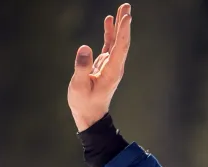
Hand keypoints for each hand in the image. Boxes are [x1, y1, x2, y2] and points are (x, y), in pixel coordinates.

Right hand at [68, 4, 132, 131]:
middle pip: (122, 41)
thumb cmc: (84, 103)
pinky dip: (110, 33)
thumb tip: (84, 47)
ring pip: (117, 41)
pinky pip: (110, 45)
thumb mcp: (79, 86)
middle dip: (125, 24)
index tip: (127, 17)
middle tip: (127, 6)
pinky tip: (109, 21)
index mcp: (112, 71)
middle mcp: (115, 66)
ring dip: (119, 25)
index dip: (123, 31)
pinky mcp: (105, 65)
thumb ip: (81, 67)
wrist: (90, 115)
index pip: (120, 47)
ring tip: (123, 9)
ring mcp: (111, 65)